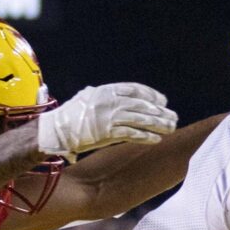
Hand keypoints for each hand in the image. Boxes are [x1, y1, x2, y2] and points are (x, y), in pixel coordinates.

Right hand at [35, 83, 175, 161]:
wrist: (57, 130)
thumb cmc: (71, 115)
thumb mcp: (89, 97)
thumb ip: (106, 96)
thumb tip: (121, 98)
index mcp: (106, 90)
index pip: (135, 89)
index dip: (151, 95)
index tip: (163, 101)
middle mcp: (110, 102)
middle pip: (142, 105)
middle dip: (160, 112)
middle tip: (173, 117)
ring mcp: (109, 117)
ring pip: (141, 119)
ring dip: (158, 124)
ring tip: (170, 128)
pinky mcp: (108, 133)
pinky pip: (132, 134)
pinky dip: (145, 136)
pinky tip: (156, 139)